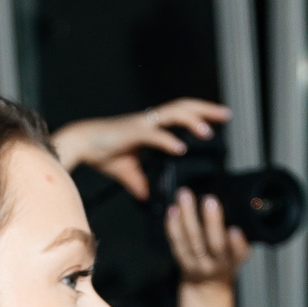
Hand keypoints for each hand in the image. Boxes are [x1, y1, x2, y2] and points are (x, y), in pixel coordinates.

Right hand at [51, 97, 230, 200]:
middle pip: (184, 108)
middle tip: (227, 115)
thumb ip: (142, 183)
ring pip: (173, 114)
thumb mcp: (127, 172)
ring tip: (209, 132)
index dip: (202, 115)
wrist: (80, 144)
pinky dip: (168, 140)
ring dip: (192, 122)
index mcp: (152, 127)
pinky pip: (153, 134)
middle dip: (206, 110)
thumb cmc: (102, 152)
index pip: (182, 115)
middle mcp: (150, 121)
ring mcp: (142, 125)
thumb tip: (150, 199)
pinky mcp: (131, 132)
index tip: (220, 122)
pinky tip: (181, 148)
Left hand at [165, 188, 249, 285]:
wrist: (206, 285)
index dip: (237, 243)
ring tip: (185, 197)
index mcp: (235, 259)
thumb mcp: (239, 251)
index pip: (239, 253)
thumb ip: (239, 237)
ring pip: (192, 240)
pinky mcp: (183, 260)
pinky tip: (172, 210)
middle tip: (210, 200)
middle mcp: (217, 263)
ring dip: (187, 216)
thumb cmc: (225, 261)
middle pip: (215, 244)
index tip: (234, 230)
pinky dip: (173, 225)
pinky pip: (176, 243)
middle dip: (212, 221)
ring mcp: (198, 263)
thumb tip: (240, 206)